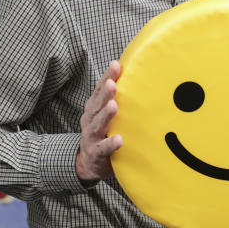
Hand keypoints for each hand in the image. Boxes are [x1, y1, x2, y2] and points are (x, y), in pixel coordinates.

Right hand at [76, 61, 123, 183]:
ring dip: (106, 115)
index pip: (100, 89)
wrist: (88, 162)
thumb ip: (117, 99)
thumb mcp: (107, 115)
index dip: (107, 77)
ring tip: (113, 106)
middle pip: (97, 104)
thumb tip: (139, 76)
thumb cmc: (104, 133)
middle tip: (114, 83)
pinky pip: (103, 148)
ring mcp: (91, 136)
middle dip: (105, 93)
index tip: (116, 65)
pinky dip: (111, 144)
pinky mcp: (96, 153)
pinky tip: (119, 140)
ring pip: (98, 124)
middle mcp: (90, 119)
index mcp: (94, 107)